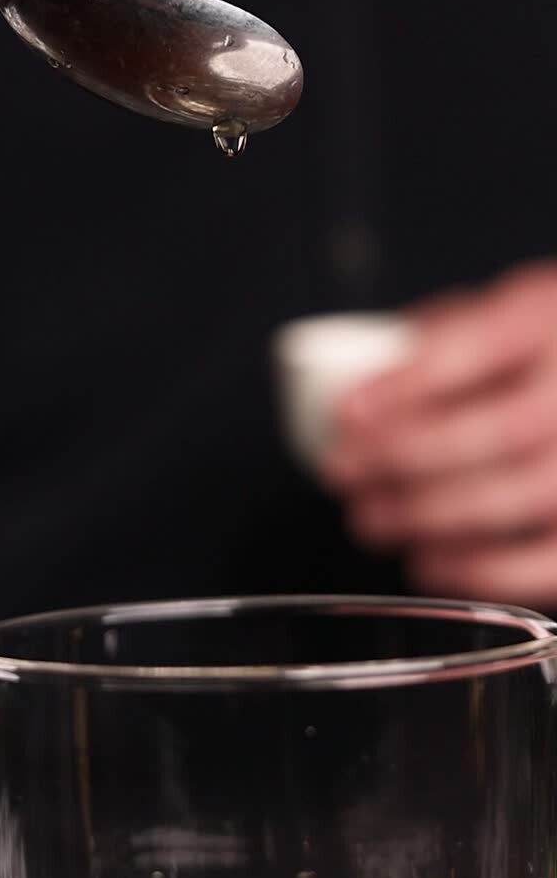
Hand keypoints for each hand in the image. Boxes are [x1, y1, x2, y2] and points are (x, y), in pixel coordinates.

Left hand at [323, 263, 556, 603]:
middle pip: (500, 430)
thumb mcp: (499, 309)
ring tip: (369, 518)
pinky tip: (429, 563)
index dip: (409, 383)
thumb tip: (359, 373)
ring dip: (429, 514)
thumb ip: (440, 331)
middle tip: (342, 470)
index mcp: (545, 318)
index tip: (347, 409)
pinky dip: (481, 569)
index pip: (478, 345)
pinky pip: (549, 557)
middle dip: (404, 456)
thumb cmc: (540, 344)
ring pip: (519, 495)